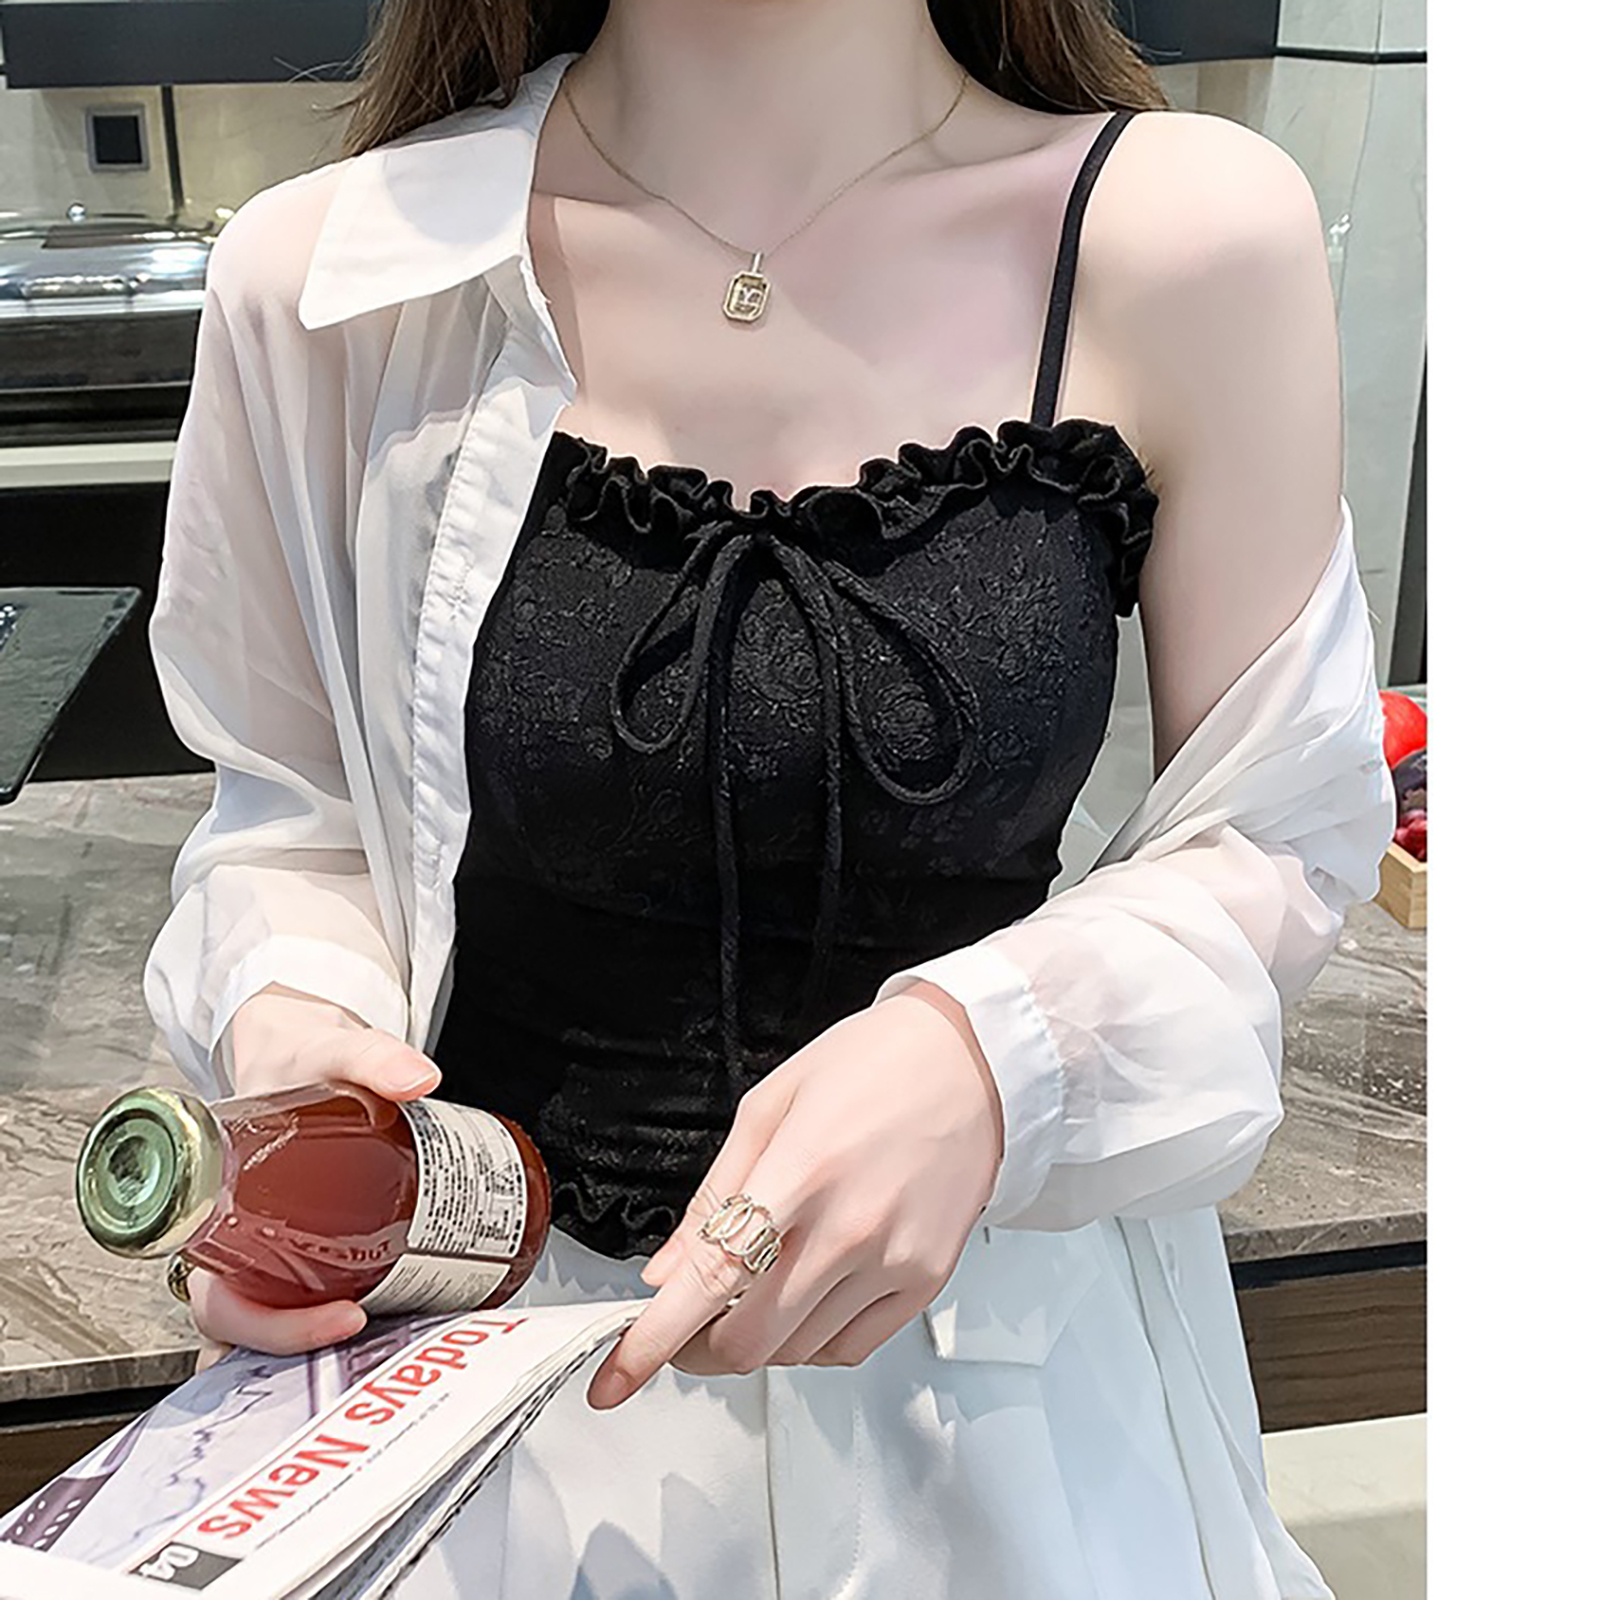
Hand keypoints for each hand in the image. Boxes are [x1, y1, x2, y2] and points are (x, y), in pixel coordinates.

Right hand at [186, 984, 439, 1365]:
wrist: (296, 1051)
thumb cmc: (290, 1062)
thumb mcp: (328, 1054)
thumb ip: (373, 1058)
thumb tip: (418, 1078)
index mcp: (215, 1211)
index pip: (219, 1303)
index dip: (271, 1329)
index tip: (344, 1317)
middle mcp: (237, 1244)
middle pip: (252, 1329)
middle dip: (306, 1346)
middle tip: (370, 1325)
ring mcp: (272, 1251)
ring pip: (281, 1322)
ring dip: (327, 1341)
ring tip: (394, 1327)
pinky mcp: (309, 1246)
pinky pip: (312, 1298)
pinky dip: (343, 1315)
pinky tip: (398, 1310)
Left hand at [585, 983, 1003, 1408]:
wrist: (972, 1063)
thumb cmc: (872, 1067)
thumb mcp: (770, 1107)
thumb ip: (714, 1196)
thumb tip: (666, 1274)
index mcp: (800, 1171)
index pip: (712, 1279)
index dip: (653, 1341)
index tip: (616, 1378)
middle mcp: (849, 1226)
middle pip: (750, 1339)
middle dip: (698, 1349)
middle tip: (686, 1326)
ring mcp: (893, 1260)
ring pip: (797, 1352)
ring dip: (758, 1340)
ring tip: (759, 1288)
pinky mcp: (926, 1281)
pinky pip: (850, 1349)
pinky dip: (812, 1343)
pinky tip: (805, 1301)